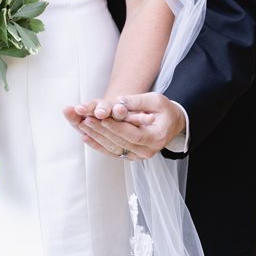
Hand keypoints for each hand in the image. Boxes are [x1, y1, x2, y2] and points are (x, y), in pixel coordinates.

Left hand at [62, 93, 185, 160]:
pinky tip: (87, 137)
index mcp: (157, 137)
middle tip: (85, 120)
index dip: (116, 127)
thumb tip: (117, 104)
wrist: (172, 123)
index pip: (133, 135)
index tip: (102, 118)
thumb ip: (136, 102)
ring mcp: (139, 156)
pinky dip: (98, 145)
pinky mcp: (131, 155)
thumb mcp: (156, 100)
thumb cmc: (165, 110)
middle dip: (102, 131)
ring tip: (82, 126)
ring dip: (97, 137)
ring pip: (114, 148)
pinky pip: (112, 152)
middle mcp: (148, 151)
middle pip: (121, 142)